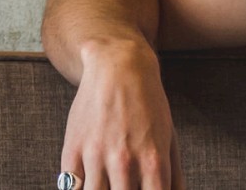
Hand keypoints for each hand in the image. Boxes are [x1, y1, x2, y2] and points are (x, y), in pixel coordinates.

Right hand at [60, 49, 183, 188]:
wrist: (119, 67)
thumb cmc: (148, 104)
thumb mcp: (169, 138)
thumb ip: (174, 176)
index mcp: (153, 160)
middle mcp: (124, 161)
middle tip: (126, 187)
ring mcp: (96, 155)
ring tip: (109, 185)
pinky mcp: (73, 149)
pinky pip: (71, 187)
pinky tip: (90, 184)